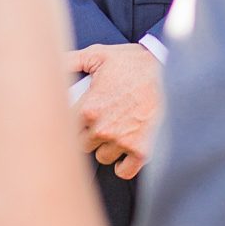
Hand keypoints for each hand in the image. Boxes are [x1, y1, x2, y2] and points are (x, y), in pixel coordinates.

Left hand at [66, 41, 162, 178]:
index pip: (66, 128)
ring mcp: (122, 142)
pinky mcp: (141, 151)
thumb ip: (71, 60)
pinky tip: (126, 152)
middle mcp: (102, 128)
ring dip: (107, 148)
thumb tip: (50, 62)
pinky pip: (124, 171)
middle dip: (89, 135)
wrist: (174, 72)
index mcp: (88, 107)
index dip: (73, 122)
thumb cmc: (136, 63)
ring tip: (117, 130)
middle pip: (83, 145)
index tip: (80, 117)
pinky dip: (124, 165)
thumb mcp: (101, 54)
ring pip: (103, 157)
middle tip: (102, 121)